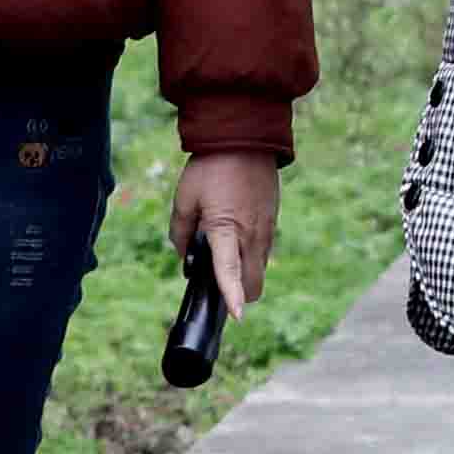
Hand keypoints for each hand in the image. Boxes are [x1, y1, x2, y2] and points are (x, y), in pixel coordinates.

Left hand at [170, 148, 280, 316]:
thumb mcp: (184, 198)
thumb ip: (180, 232)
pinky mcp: (273, 221)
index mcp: (225, 229)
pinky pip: (263, 251)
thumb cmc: (210, 168)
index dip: (232, 296)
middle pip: (253, 284)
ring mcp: (266, 229)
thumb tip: (184, 254)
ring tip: (223, 250)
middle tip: (216, 280)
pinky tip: (235, 234)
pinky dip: (251, 255)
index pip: (229, 271)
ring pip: (260, 270)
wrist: (246, 138)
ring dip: (245, 274)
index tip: (237, 316)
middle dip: (238, 292)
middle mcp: (252, 235)